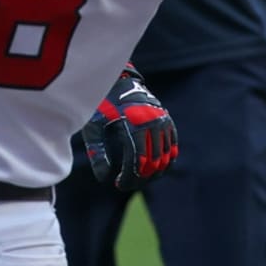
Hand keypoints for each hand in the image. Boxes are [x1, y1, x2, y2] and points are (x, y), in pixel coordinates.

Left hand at [81, 64, 178, 190]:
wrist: (117, 80)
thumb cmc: (101, 104)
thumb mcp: (93, 126)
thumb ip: (97, 152)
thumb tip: (104, 179)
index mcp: (133, 123)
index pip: (137, 161)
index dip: (129, 177)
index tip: (118, 185)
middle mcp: (152, 123)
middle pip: (152, 163)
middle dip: (140, 178)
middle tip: (127, 184)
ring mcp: (163, 122)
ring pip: (165, 159)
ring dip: (153, 174)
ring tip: (137, 179)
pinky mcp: (167, 121)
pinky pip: (172, 148)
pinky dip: (165, 162)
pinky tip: (152, 170)